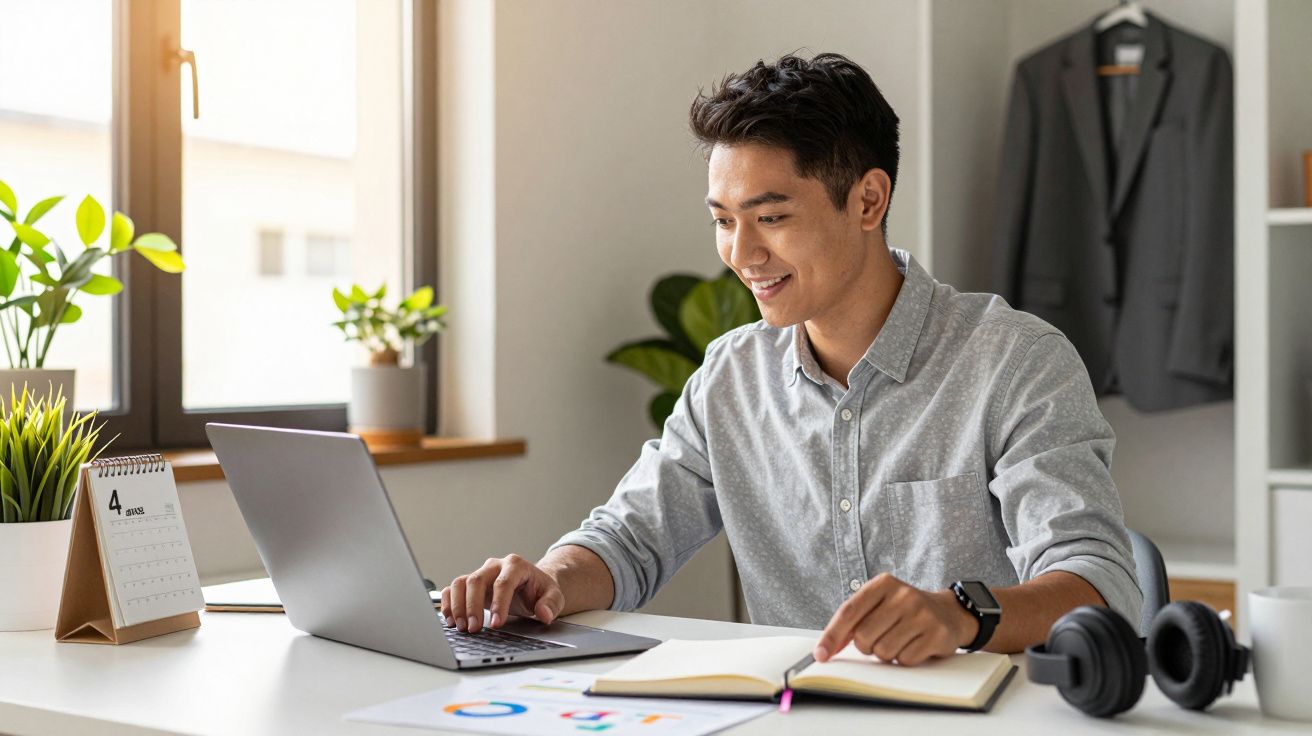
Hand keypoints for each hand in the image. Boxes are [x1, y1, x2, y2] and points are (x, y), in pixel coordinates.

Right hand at [441, 554, 564, 633]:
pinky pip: (453, 588)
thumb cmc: (540, 590)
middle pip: (476, 580)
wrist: (532, 584)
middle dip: (472, 606)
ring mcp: (481, 573)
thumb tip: (544, 614)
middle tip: (473, 629)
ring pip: (461, 583)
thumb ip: (551, 604)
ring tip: (461, 627)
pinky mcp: (470, 584)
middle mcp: (495, 566)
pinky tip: (450, 620)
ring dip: (457, 606)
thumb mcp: (553, 596)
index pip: (503, 583)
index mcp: (516, 565)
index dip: (499, 604)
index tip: (496, 624)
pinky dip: (448, 603)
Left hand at [814, 573, 976, 666]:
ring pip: (884, 651)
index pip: (849, 612)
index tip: (820, 654)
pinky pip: (905, 660)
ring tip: (899, 640)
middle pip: (864, 636)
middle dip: (867, 646)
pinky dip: (905, 659)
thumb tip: (825, 648)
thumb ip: (852, 622)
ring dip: (886, 654)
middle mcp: (903, 595)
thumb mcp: (878, 605)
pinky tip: (914, 645)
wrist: (947, 612)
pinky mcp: (936, 634)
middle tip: (880, 638)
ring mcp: (922, 614)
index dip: (831, 635)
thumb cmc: (903, 611)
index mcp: (883, 584)